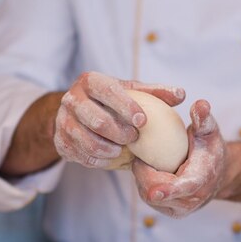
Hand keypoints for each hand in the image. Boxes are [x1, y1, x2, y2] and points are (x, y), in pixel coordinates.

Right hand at [54, 71, 184, 167]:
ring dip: (110, 149)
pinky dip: (99, 160)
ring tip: (123, 150)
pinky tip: (111, 158)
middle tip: (134, 139)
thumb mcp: (130, 92)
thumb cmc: (110, 101)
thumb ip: (155, 93)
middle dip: (119, 133)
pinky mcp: (60, 142)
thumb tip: (181, 94)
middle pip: (96, 120)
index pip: (106, 90)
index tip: (143, 121)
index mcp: (90, 81)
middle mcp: (72, 99)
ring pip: (87, 141)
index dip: (125, 106)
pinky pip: (82, 156)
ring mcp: (63, 122)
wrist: (76, 114)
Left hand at [132, 100, 226, 217]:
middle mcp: (190, 201)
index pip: (183, 187)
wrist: (216, 173)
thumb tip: (200, 104)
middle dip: (144, 171)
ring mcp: (177, 209)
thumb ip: (203, 119)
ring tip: (149, 161)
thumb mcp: (209, 131)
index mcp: (201, 180)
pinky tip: (149, 170)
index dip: (168, 190)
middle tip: (143, 154)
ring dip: (143, 176)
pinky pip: (146, 196)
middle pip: (155, 189)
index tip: (155, 192)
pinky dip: (143, 182)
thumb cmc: (210, 149)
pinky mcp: (167, 210)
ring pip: (147, 193)